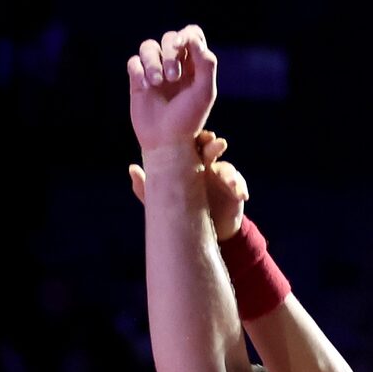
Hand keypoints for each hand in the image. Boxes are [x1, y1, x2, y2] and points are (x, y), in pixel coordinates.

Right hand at [127, 25, 217, 156]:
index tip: (182, 46)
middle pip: (169, 38)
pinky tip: (145, 87)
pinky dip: (138, 70)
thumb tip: (194, 39)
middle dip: (170, 54)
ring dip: (153, 61)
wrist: (167, 143)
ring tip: (157, 83)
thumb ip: (206, 64)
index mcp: (194, 65)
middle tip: (173, 77)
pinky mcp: (138, 81)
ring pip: (148, 47)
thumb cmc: (189, 120)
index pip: (191, 35)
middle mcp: (174, 64)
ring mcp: (155, 71)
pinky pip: (133, 62)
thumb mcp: (205, 92)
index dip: (187, 35)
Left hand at [128, 130, 246, 240]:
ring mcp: (222, 178)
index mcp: (190, 164)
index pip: (193, 145)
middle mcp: (207, 167)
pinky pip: (240, 186)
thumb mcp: (162, 201)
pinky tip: (240, 195)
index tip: (200, 137)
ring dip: (229, 172)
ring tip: (229, 181)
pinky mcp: (235, 192)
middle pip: (212, 150)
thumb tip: (132, 169)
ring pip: (227, 168)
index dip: (197, 138)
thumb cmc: (182, 212)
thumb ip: (146, 188)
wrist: (204, 235)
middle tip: (216, 144)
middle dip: (215, 146)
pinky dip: (241, 189)